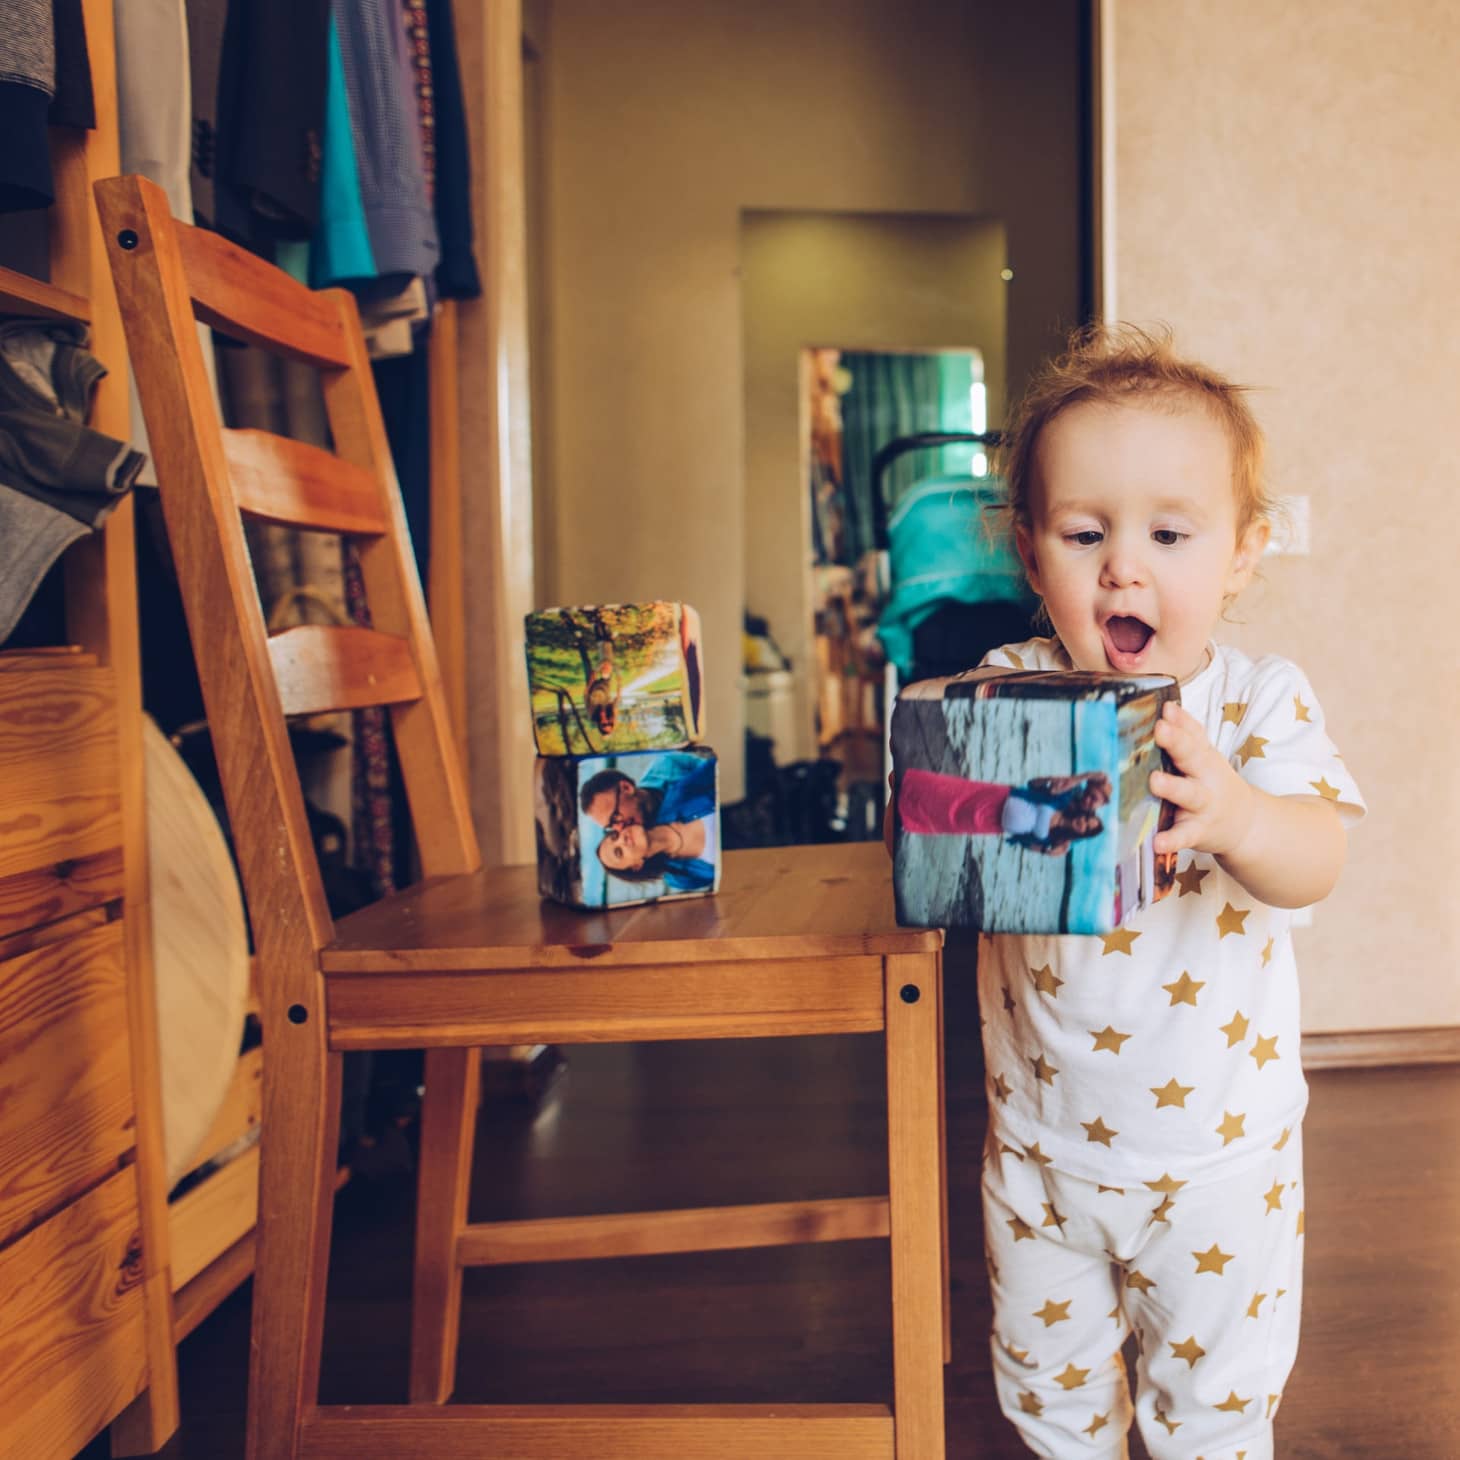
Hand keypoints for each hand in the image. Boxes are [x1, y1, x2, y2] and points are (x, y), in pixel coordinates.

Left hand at [1150, 701, 1257, 856]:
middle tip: (1160, 730)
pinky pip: (1184, 835)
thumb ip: (1188, 732)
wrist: (1245, 824)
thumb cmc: (1212, 783)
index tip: (1164, 711)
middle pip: (1192, 757)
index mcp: (1203, 758)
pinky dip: (1172, 840)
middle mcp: (1205, 778)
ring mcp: (1203, 806)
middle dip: (1177, 742)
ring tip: (1154, 781)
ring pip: (1189, 794)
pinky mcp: (1198, 832)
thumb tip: (1168, 706)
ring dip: (1172, 787)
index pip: (1193, 735)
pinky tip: (1157, 842)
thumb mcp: (1205, 756)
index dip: (1180, 723)